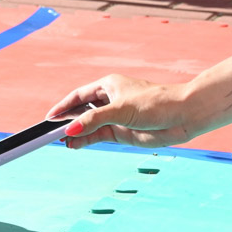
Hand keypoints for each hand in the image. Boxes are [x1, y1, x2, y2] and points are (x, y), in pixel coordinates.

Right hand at [47, 73, 195, 149]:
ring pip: (89, 126)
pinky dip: (86, 141)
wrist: (183, 116)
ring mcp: (115, 117)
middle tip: (50, 133)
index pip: (78, 96)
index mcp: (108, 86)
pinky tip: (75, 146)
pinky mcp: (122, 132)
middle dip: (67, 121)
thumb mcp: (120, 110)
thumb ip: (94, 121)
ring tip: (61, 142)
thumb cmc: (154, 103)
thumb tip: (70, 130)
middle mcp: (110, 101)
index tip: (49, 117)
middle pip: (81, 111)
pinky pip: (98, 136)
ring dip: (76, 134)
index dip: (63, 106)